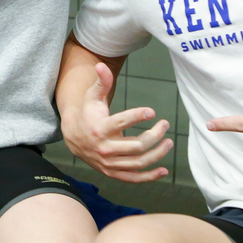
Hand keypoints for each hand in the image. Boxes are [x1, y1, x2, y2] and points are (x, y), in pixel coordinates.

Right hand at [62, 62, 172, 182]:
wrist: (73, 137)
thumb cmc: (88, 113)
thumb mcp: (92, 97)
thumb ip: (101, 82)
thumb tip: (101, 64)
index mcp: (100, 129)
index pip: (121, 123)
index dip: (137, 116)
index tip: (152, 112)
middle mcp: (104, 149)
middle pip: (136, 146)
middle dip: (155, 135)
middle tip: (165, 125)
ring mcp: (109, 163)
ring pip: (138, 163)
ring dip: (157, 154)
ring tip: (168, 142)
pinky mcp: (112, 172)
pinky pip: (133, 178)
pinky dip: (149, 177)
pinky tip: (164, 170)